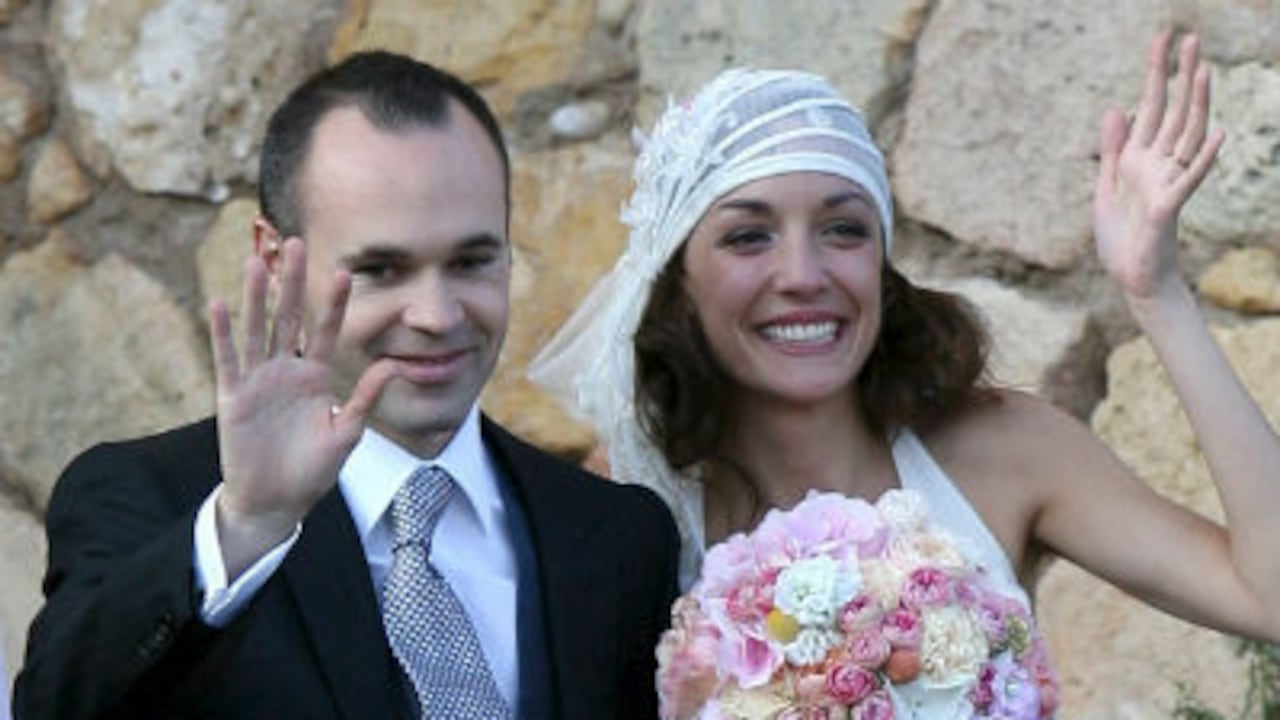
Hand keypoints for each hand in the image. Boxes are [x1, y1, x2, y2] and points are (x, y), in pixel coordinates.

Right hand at [207, 237, 393, 571]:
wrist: (277, 502)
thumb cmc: (312, 469)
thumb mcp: (346, 432)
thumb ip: (364, 398)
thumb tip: (395, 366)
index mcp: (314, 375)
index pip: (325, 330)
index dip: (334, 302)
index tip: (346, 271)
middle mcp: (285, 370)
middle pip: (289, 317)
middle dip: (293, 282)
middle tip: (297, 243)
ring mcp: (257, 380)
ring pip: (257, 330)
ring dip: (255, 297)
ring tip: (256, 261)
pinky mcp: (233, 398)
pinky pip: (227, 360)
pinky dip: (223, 333)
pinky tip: (218, 303)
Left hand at [1094, 30, 1224, 303]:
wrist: (1129, 277)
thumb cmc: (1121, 236)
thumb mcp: (1106, 186)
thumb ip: (1112, 149)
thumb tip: (1114, 108)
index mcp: (1137, 157)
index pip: (1149, 106)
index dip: (1155, 72)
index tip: (1162, 38)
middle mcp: (1157, 164)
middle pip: (1172, 112)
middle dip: (1180, 76)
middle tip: (1191, 37)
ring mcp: (1165, 183)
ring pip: (1186, 137)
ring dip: (1196, 105)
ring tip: (1203, 72)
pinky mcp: (1168, 207)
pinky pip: (1189, 180)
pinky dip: (1203, 159)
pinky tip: (1217, 136)